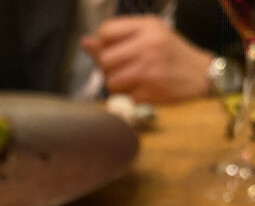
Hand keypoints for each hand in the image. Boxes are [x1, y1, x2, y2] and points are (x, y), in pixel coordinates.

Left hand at [82, 16, 212, 102]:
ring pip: (110, 82)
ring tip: (132, 80)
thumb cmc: (171, 54)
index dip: (103, 44)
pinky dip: (129, 97)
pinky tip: (143, 89)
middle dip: (108, 68)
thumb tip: (85, 42)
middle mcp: (147, 46)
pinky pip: (124, 98)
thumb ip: (118, 38)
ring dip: (116, 84)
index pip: (105, 31)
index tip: (114, 51)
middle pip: (104, 59)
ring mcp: (148, 71)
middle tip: (122, 69)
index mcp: (147, 26)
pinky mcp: (150, 93)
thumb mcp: (150, 35)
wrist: (202, 76)